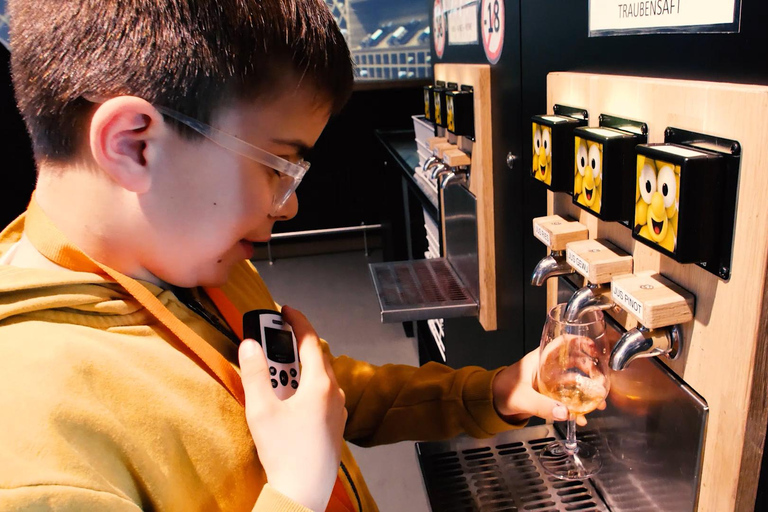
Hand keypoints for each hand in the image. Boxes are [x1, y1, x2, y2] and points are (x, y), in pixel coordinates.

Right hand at [239, 305, 347, 510]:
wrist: (304, 491)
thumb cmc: (285, 453)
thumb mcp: (261, 409)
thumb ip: (255, 374)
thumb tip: (249, 345)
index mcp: (320, 385)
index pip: (310, 341)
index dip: (297, 321)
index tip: (285, 310)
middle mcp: (335, 393)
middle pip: (316, 358)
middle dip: (293, 346)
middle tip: (271, 341)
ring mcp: (338, 410)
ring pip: (320, 377)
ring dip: (299, 368)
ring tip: (275, 374)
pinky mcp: (336, 425)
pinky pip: (323, 394)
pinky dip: (307, 386)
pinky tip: (290, 399)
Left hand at [492, 348, 604, 425]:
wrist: (491, 403)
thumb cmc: (501, 391)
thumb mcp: (522, 398)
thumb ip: (542, 406)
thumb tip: (565, 413)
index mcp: (539, 359)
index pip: (561, 343)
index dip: (578, 342)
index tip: (594, 347)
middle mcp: (547, 368)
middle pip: (574, 362)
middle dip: (591, 371)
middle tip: (602, 381)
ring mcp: (549, 381)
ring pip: (574, 382)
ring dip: (587, 391)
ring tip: (599, 402)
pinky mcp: (548, 395)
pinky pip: (567, 398)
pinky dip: (576, 407)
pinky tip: (581, 417)